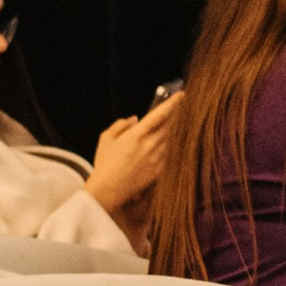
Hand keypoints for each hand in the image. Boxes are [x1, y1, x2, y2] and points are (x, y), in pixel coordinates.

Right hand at [86, 88, 183, 224]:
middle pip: (168, 127)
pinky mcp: (158, 171)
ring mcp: (155, 159)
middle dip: (171, 118)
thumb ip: (121, 124)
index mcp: (137, 135)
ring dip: (165, 134)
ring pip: (167, 141)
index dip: (172, 103)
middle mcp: (149, 146)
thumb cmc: (105, 163)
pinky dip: (162, 149)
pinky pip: (165, 155)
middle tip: (172, 112)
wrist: (109, 190)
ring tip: (156, 133)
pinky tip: (153, 151)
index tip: (181, 95)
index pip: (160, 115)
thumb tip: (135, 120)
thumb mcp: (106, 138)